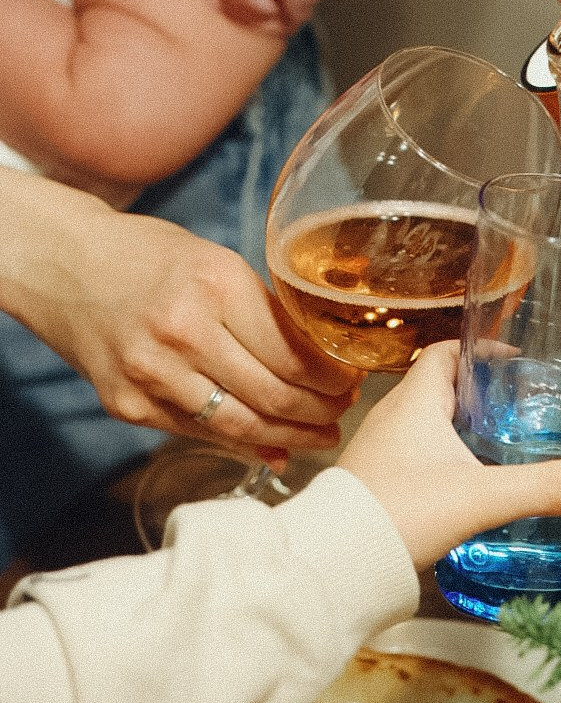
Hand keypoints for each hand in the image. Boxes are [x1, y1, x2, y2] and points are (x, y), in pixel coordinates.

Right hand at [0, 173, 357, 455]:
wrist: (66, 266)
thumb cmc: (149, 255)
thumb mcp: (215, 262)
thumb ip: (260, 307)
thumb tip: (316, 356)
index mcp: (215, 287)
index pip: (291, 351)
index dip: (330, 375)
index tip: (352, 378)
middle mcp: (183, 333)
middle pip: (271, 393)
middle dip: (318, 411)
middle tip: (342, 413)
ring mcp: (152, 375)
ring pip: (238, 424)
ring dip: (288, 435)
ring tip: (319, 436)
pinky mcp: (128, 405)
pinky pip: (197, 434)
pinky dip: (241, 444)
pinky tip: (272, 447)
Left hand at [337, 341, 560, 568]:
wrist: (339, 565)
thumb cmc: (402, 513)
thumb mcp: (483, 496)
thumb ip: (545, 487)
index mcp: (416, 399)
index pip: (445, 351)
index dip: (479, 350)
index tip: (513, 361)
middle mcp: (392, 415)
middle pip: (439, 386)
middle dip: (478, 393)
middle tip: (517, 407)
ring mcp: (378, 449)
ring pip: (425, 423)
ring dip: (457, 427)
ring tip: (498, 445)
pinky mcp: (373, 483)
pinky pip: (411, 455)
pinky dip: (439, 460)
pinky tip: (463, 486)